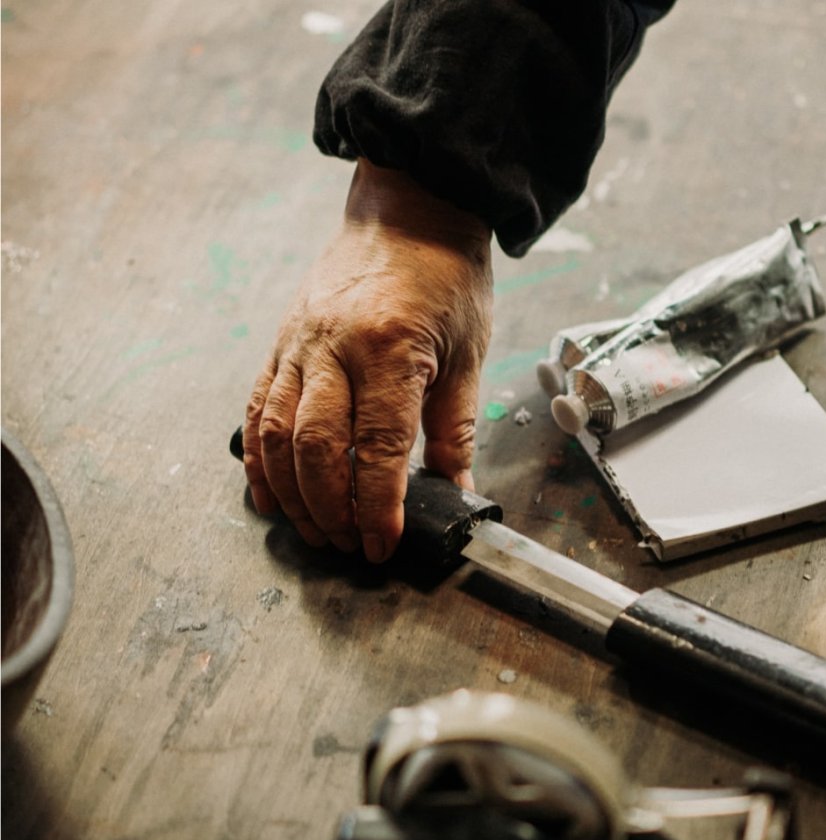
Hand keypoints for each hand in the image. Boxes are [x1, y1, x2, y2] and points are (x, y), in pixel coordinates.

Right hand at [243, 159, 492, 562]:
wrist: (410, 211)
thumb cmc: (446, 280)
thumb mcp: (469, 353)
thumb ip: (456, 427)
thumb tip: (457, 490)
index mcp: (390, 351)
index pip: (377, 448)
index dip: (378, 506)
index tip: (382, 544)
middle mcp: (334, 348)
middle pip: (317, 448)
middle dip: (330, 509)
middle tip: (348, 544)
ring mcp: (300, 343)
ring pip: (277, 433)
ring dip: (290, 493)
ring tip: (313, 530)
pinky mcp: (281, 342)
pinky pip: (258, 407)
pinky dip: (259, 457)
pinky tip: (270, 492)